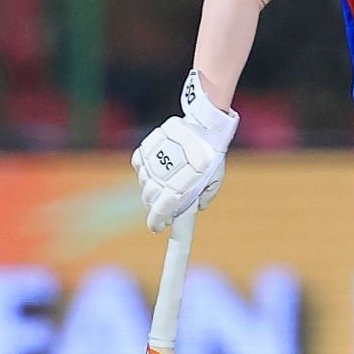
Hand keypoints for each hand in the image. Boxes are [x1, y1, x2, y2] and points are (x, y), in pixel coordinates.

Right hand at [131, 70, 238, 231]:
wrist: (205, 125)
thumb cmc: (212, 154)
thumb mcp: (215, 180)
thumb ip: (205, 196)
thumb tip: (197, 206)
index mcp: (176, 188)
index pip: (160, 212)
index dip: (156, 222)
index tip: (158, 227)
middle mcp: (160, 177)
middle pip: (149, 199)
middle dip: (156, 207)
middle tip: (166, 206)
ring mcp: (151, 163)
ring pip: (143, 183)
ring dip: (151, 187)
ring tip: (163, 182)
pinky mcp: (147, 148)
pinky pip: (138, 164)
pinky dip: (144, 168)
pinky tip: (154, 168)